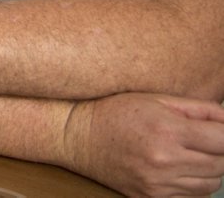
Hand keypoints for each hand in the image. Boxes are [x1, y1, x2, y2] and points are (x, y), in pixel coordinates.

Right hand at [62, 93, 223, 197]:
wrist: (76, 136)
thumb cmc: (114, 112)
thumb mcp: (155, 99)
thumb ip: (198, 109)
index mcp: (167, 130)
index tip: (219, 130)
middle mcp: (164, 160)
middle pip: (221, 164)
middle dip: (219, 151)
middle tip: (203, 140)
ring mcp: (158, 183)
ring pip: (210, 184)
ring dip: (209, 169)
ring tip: (189, 153)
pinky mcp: (151, 197)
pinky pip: (192, 197)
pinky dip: (193, 184)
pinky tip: (179, 168)